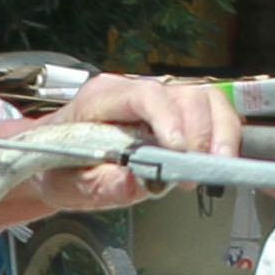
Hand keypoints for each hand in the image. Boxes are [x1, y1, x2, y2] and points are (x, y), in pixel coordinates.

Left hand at [32, 70, 243, 212]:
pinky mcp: (173, 112)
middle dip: (200, 134)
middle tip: (197, 173)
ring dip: (219, 133)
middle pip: (184, 94)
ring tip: (214, 167)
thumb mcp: (67, 184)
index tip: (178, 150)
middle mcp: (134, 90)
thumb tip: (133, 183)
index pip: (145, 95)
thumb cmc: (58, 166)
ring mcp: (157, 99)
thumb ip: (99, 183)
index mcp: (102, 98)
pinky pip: (209, 112)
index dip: (168, 119)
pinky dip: (222, 134)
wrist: (53, 160)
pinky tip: (217, 159)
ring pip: (205, 98)